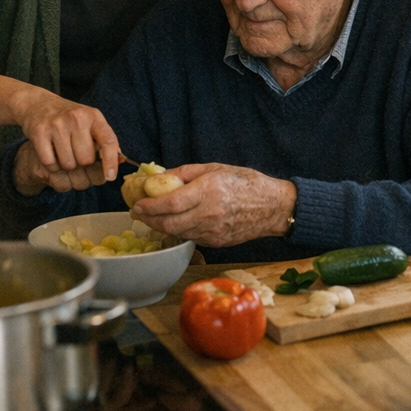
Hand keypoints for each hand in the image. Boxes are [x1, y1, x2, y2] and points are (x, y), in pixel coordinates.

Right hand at [9, 87, 119, 184]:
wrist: (38, 104)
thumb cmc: (69, 119)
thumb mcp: (90, 122)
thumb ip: (104, 140)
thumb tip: (119, 161)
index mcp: (93, 116)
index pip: (108, 141)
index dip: (111, 161)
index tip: (110, 176)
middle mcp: (76, 118)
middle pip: (86, 160)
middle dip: (82, 164)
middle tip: (76, 154)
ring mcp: (57, 124)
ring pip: (68, 165)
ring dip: (66, 166)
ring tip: (63, 153)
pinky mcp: (39, 132)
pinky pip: (50, 163)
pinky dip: (52, 166)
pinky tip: (52, 153)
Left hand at [130, 163, 294, 248]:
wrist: (272, 207)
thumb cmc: (245, 182)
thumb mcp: (214, 168)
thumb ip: (185, 173)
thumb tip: (160, 178)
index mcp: (207, 191)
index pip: (170, 203)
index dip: (150, 206)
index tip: (138, 204)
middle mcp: (208, 213)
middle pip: (169, 223)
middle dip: (149, 220)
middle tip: (138, 214)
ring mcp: (213, 231)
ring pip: (178, 233)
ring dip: (161, 227)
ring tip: (152, 218)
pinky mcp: (217, 242)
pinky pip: (191, 238)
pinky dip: (179, 231)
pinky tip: (175, 223)